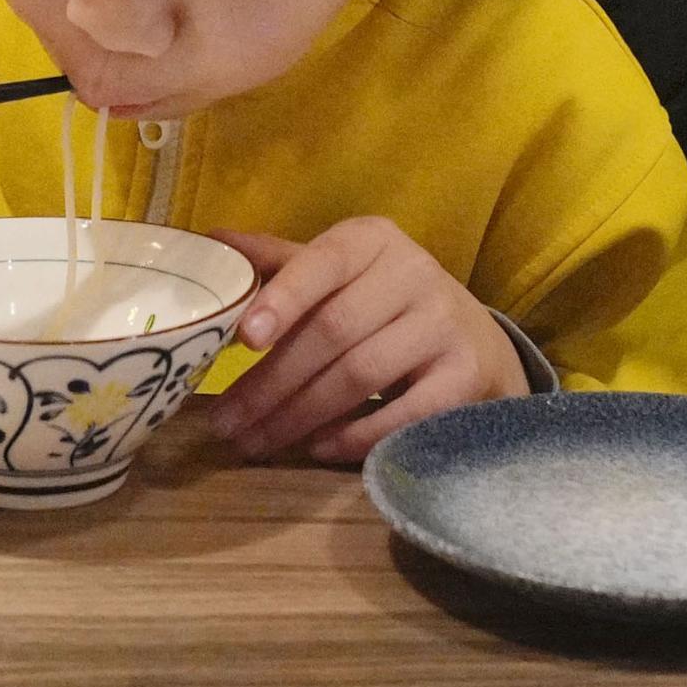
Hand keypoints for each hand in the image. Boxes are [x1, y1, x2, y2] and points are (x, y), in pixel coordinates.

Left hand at [204, 221, 525, 465]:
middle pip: (332, 330)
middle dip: (272, 382)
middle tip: (227, 422)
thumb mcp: (339, 272)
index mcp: (373, 240)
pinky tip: (315, 447)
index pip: (323, 262)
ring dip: (300, 414)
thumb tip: (211, 242)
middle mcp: (414, 272)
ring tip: (256, 441)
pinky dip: (353, 436)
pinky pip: (401, 414)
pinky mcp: (465, 376)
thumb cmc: (384, 302)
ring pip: (360, 374)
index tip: (243, 339)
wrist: (475, 341)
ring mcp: (444, 324)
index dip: (283, 299)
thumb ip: (281, 262)